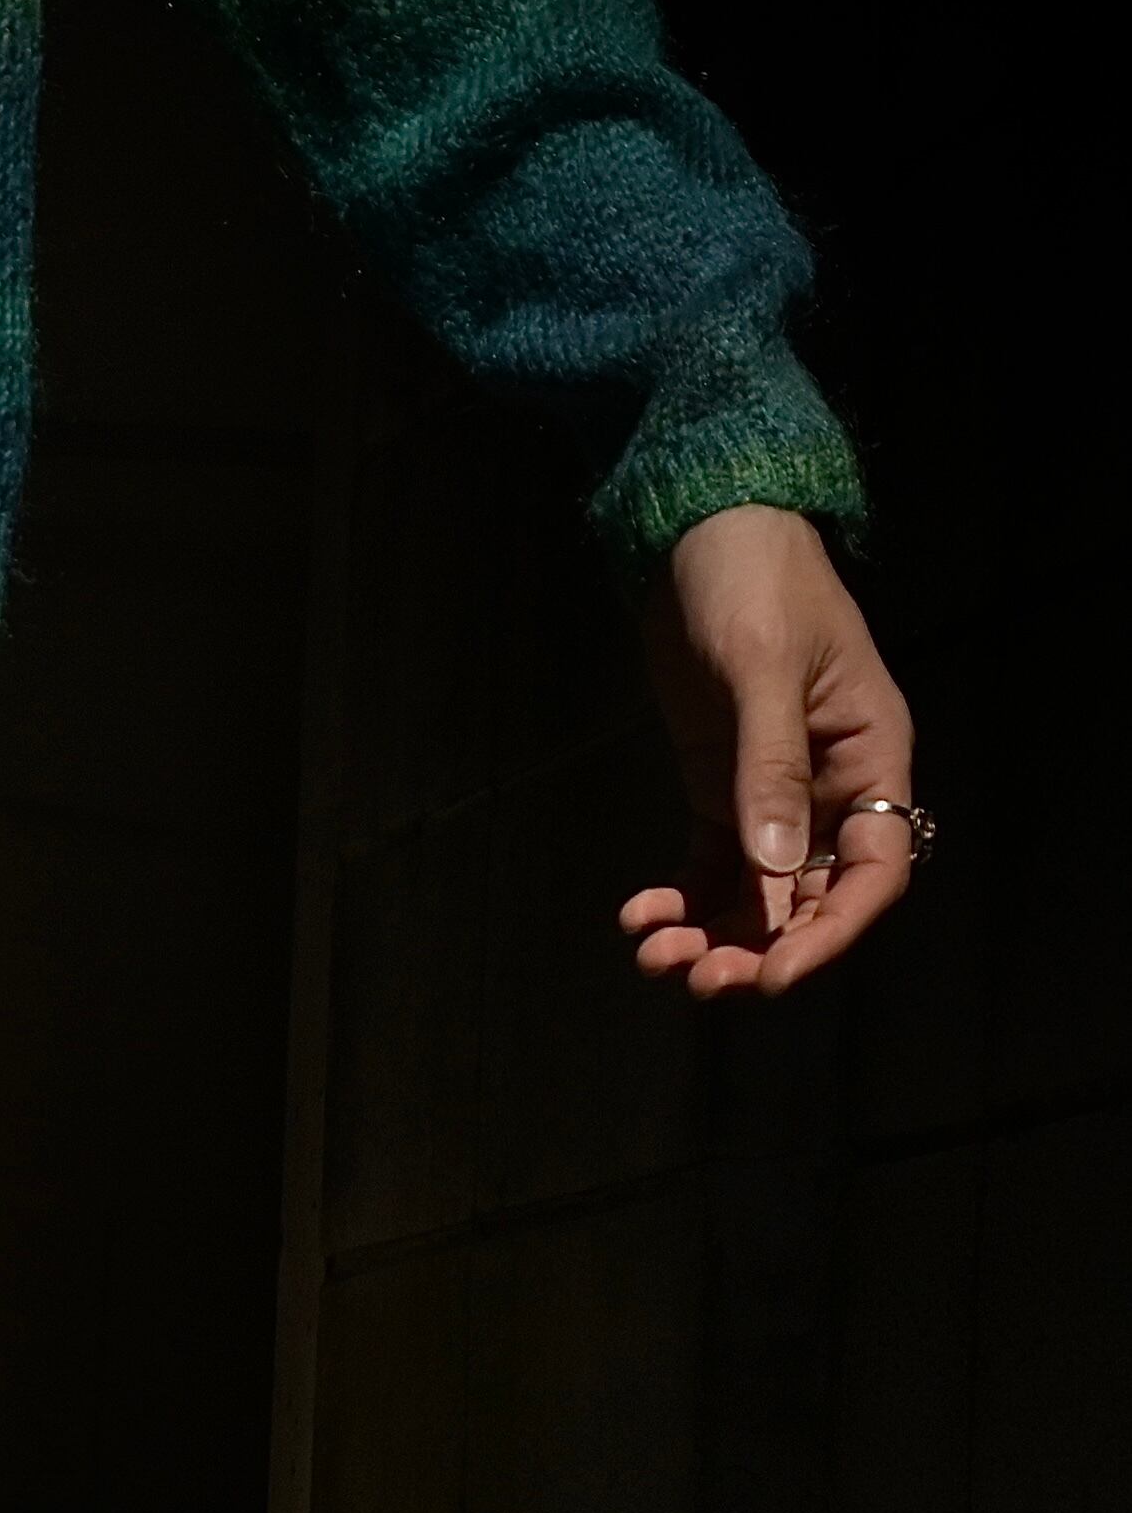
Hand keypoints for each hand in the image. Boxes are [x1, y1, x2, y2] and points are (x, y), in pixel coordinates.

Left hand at [621, 506, 917, 1000]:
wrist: (704, 533)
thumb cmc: (754, 579)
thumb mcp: (763, 667)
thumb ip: (768, 764)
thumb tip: (775, 864)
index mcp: (871, 759)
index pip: (875, 872)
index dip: (831, 933)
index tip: (774, 974)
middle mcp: (831, 791)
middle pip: (810, 902)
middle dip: (758, 949)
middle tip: (696, 979)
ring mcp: (774, 797)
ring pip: (755, 898)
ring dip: (711, 936)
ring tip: (654, 954)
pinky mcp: (720, 794)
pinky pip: (708, 871)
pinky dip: (678, 902)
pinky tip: (637, 915)